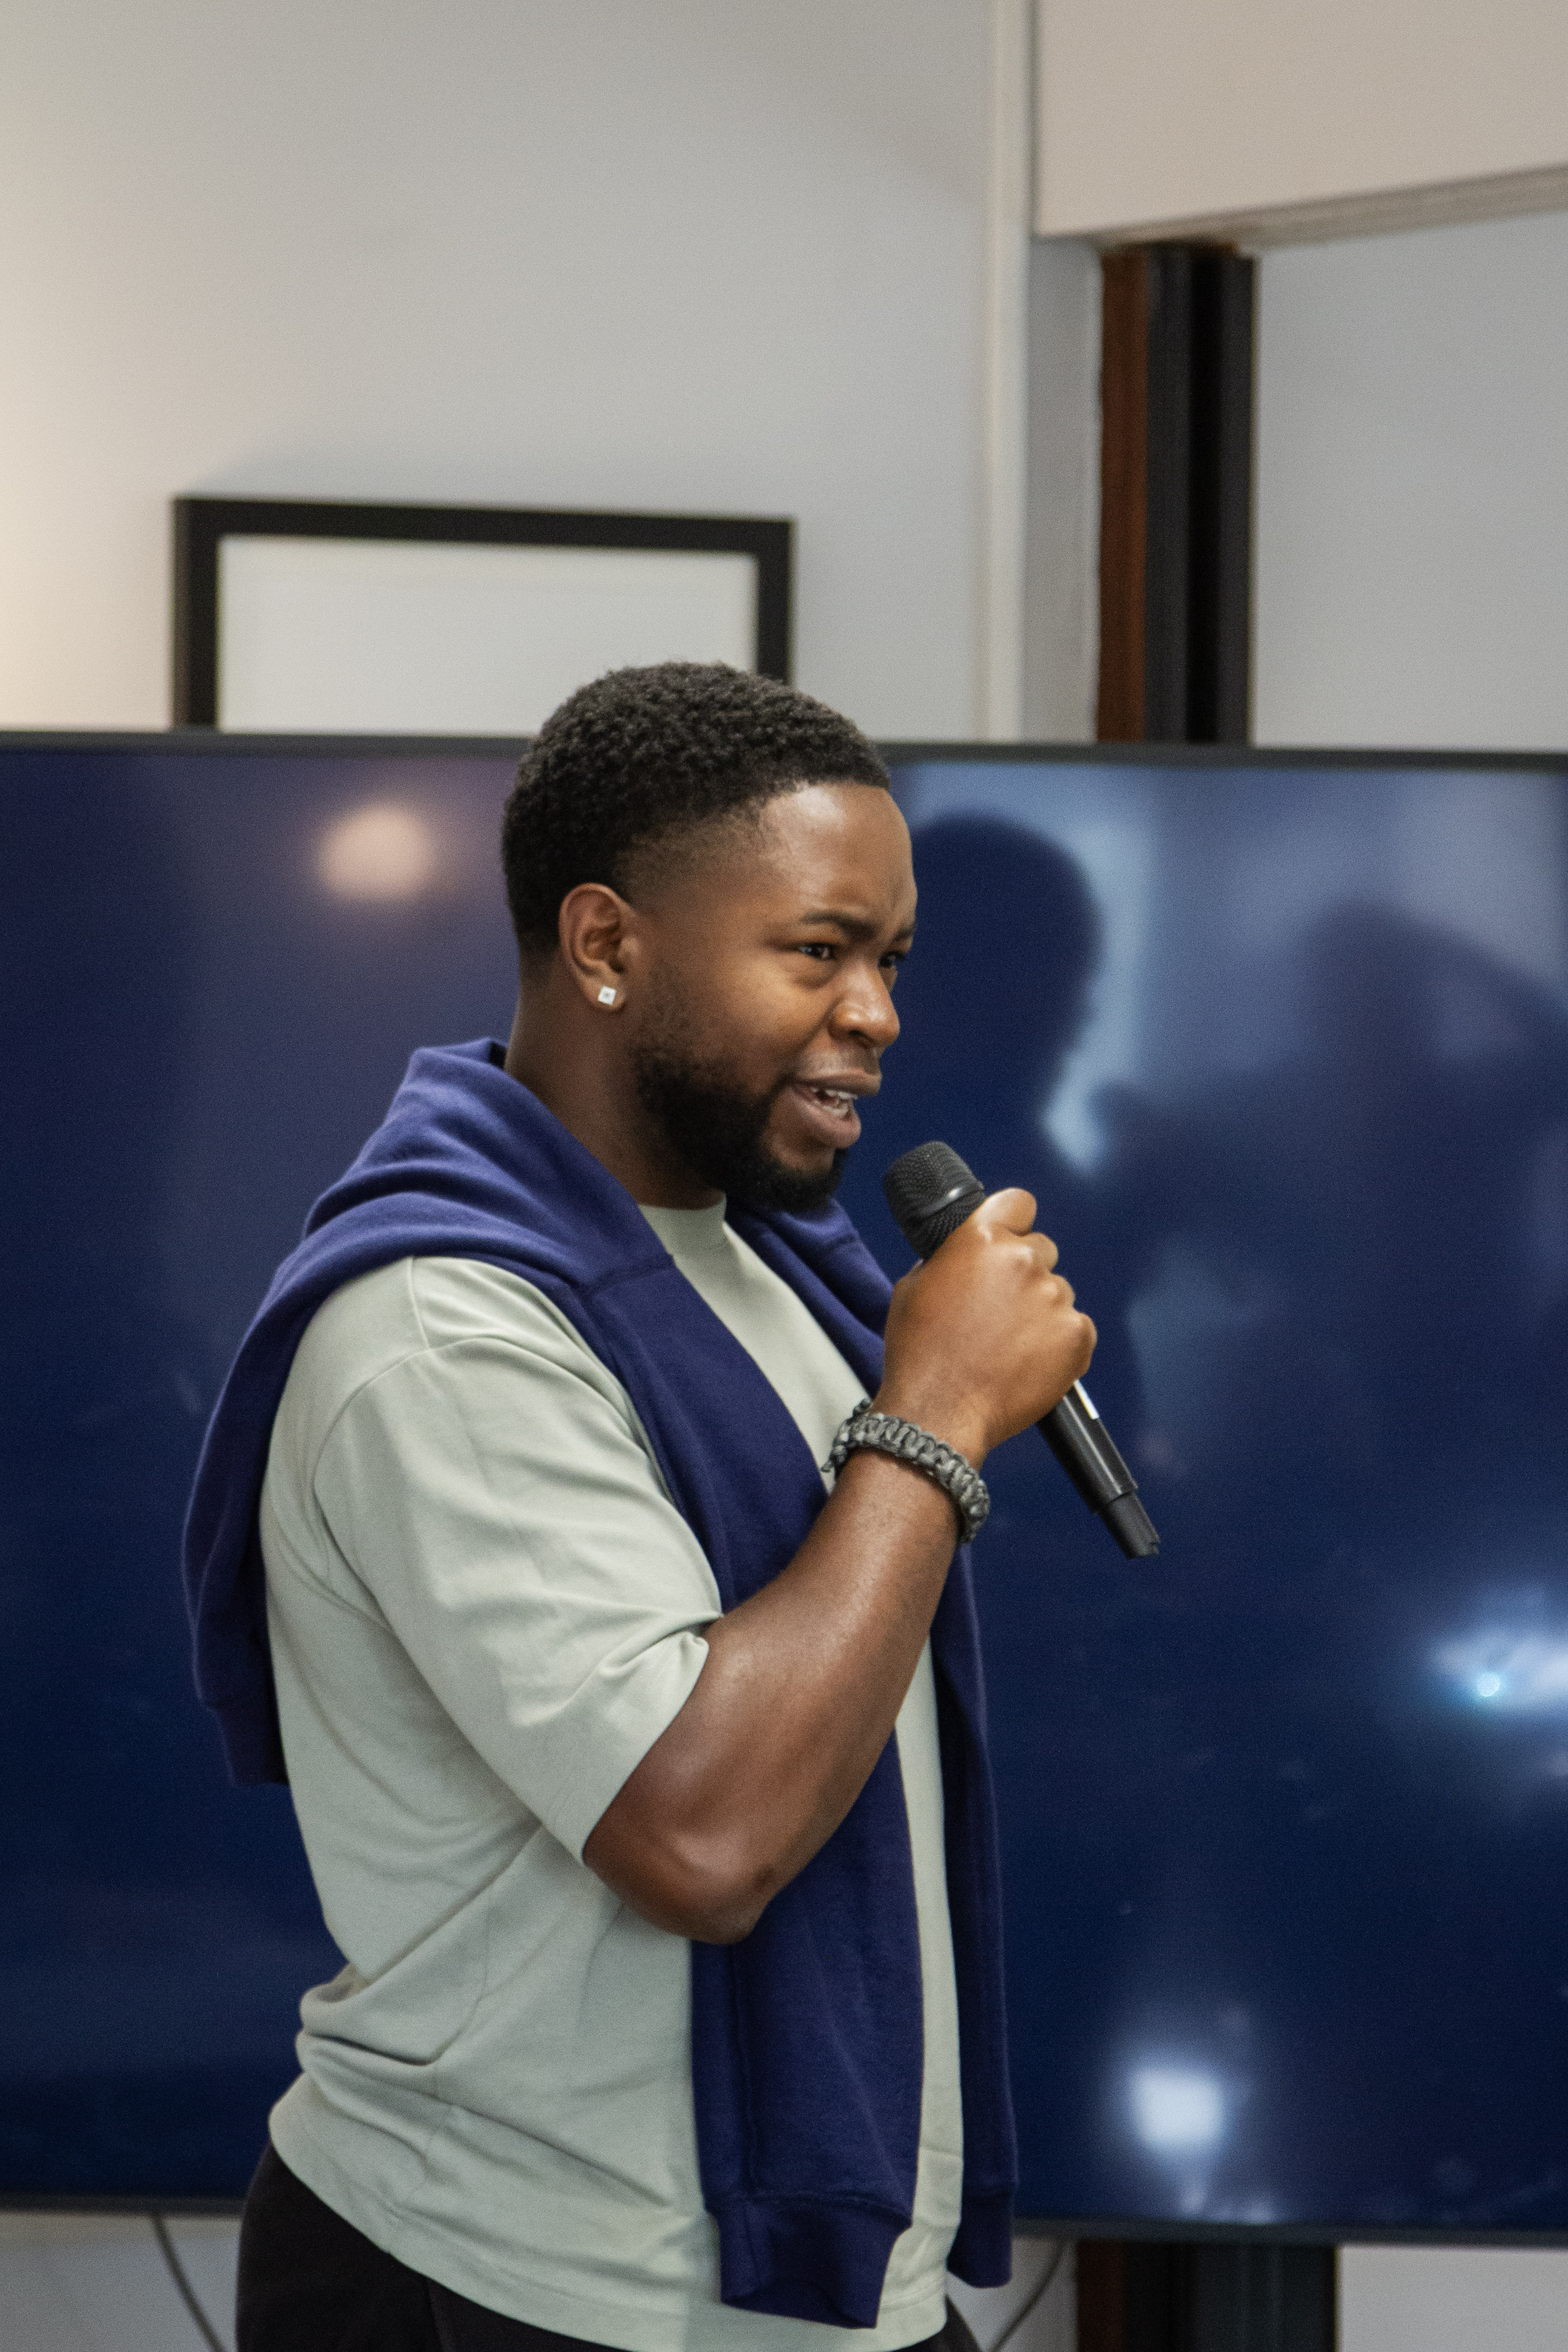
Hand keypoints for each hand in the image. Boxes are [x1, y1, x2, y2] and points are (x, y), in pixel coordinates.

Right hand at [876, 1189, 1094, 1463]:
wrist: (939, 1413)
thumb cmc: (921, 1354)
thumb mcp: (914, 1287)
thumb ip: (949, 1260)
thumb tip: (966, 1259)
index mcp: (982, 1239)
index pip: (1018, 1203)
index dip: (1013, 1221)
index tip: (1010, 1237)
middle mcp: (1024, 1261)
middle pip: (1041, 1248)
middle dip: (1023, 1273)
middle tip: (1000, 1308)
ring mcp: (1054, 1298)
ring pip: (1057, 1291)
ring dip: (1040, 1310)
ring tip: (1010, 1344)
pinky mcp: (1077, 1335)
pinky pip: (1077, 1326)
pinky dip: (1060, 1342)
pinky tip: (1030, 1360)